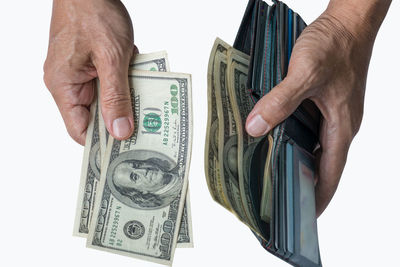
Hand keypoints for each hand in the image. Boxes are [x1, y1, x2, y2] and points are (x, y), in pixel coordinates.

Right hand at [44, 0, 135, 144]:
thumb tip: (120, 131)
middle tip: (145, 126)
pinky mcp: (90, 64)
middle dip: (120, 118)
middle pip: (95, 117)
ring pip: (104, 99)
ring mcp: (79, 73)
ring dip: (124, 97)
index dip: (103, 143)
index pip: (79, 130)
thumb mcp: (111, 58)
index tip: (127, 149)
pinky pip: (108, 82)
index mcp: (63, 86)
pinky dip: (123, 81)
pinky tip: (137, 74)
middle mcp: (68, 83)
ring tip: (145, 97)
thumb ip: (116, 97)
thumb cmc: (93, 12)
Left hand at [245, 1, 389, 216]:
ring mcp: (334, 112)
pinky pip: (311, 127)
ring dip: (299, 158)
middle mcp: (340, 123)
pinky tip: (277, 135)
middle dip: (305, 181)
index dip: (320, 196)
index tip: (304, 215)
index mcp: (342, 126)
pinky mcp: (326, 100)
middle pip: (323, 163)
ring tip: (274, 171)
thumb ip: (280, 101)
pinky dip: (296, 137)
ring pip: (315, 145)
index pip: (331, 173)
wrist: (348, 20)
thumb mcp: (305, 74)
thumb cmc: (336, 44)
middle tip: (281, 195)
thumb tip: (256, 128)